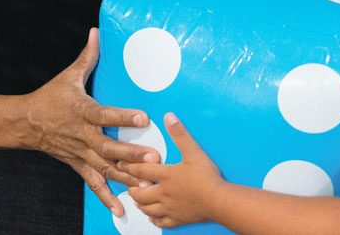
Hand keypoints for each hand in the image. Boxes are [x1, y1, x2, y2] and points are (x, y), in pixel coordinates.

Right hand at [21, 28, 158, 216]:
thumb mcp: (69, 76)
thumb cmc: (51, 97)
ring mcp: (80, 153)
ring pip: (104, 168)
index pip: (105, 114)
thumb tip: (97, 32)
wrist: (25, 123)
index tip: (143, 116)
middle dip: (131, 154)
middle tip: (154, 158)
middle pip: (108, 147)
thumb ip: (87, 57)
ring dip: (125, 177)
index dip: (123, 116)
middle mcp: (82, 135)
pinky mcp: (78, 165)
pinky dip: (106, 197)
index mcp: (82, 111)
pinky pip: (94, 183)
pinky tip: (121, 210)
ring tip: (146, 186)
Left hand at [122, 113, 224, 228]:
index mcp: (165, 175)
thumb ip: (180, 134)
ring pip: (147, 209)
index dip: (129, 166)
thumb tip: (169, 116)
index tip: (120, 164)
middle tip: (129, 184)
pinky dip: (154, 220)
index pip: (141, 170)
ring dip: (140, 204)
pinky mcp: (177, 219)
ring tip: (138, 200)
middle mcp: (163, 193)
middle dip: (132, 189)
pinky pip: (160, 222)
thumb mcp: (194, 151)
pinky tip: (153, 218)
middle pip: (140, 193)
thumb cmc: (207, 176)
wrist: (219, 201)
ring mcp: (169, 208)